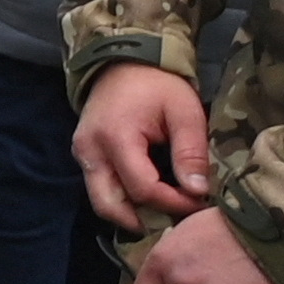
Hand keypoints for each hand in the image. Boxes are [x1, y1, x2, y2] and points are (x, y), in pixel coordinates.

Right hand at [80, 62, 218, 228]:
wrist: (123, 62)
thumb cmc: (158, 85)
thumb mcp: (184, 112)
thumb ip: (190, 153)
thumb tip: (197, 191)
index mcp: (115, 138)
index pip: (142, 189)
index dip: (173, 204)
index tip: (200, 203)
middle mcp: (90, 150)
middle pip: (110, 206)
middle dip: (144, 220)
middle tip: (176, 222)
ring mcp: (83, 154)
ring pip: (102, 202)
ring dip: (132, 214)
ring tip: (164, 213)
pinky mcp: (85, 155)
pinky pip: (101, 189)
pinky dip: (124, 201)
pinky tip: (150, 199)